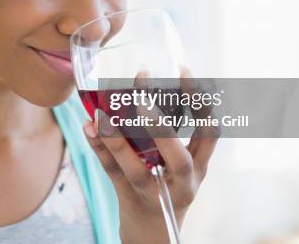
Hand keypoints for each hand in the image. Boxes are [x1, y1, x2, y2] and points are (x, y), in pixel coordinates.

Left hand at [82, 67, 218, 243]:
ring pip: (138, 171)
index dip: (201, 102)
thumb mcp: (180, 164)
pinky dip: (99, 148)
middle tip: (141, 97)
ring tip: (103, 113)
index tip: (183, 71)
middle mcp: (182, 183)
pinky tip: (88, 126)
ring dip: (119, 140)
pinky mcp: (129, 199)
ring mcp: (155, 194)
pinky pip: (112, 173)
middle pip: (177, 158)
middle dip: (160, 126)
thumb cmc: (167, 186)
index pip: (210, 133)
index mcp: (199, 166)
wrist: (154, 234)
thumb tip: (151, 86)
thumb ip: (171, 132)